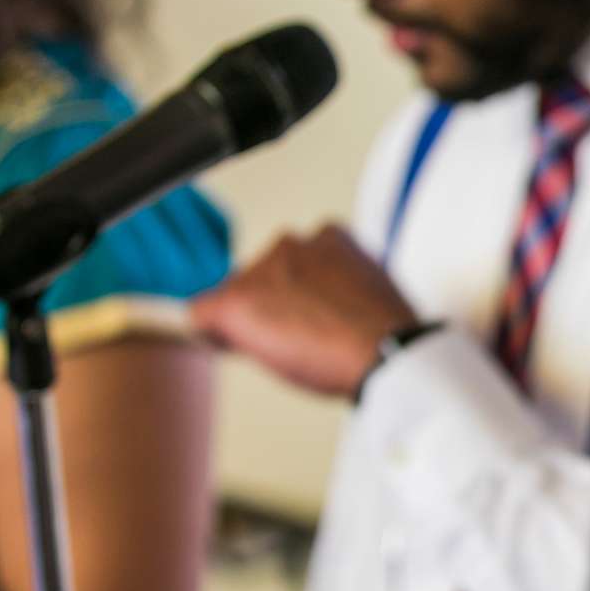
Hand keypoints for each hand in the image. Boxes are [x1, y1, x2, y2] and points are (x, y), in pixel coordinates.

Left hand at [190, 225, 418, 398]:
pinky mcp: (235, 301)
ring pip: (236, 297)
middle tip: (298, 339)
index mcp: (330, 238)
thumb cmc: (388, 335)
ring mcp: (261, 270)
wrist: (384, 352)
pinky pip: (202, 316)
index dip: (294, 295)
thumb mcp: (372, 295)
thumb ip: (343, 288)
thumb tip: (331, 311)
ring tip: (284, 350)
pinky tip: (237, 350)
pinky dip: (214, 336)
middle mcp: (291, 244)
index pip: (294, 262)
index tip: (306, 318)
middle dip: (271, 306)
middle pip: (261, 277)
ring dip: (250, 321)